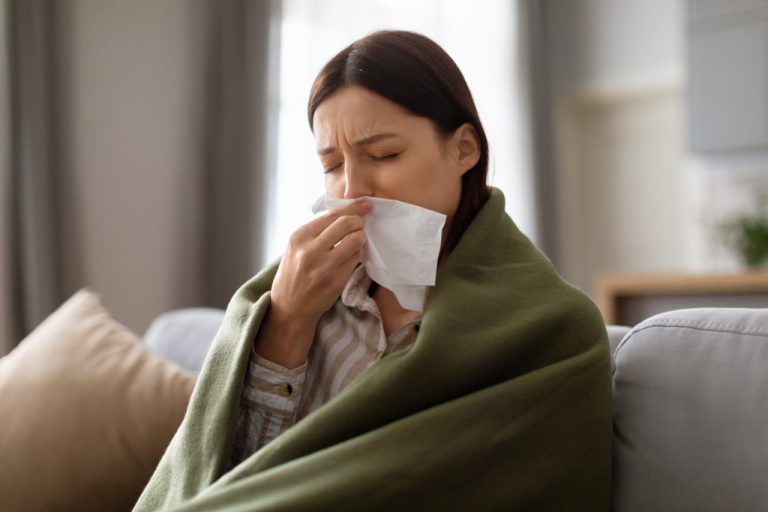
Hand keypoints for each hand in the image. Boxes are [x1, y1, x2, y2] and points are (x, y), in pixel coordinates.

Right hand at [254, 199, 371, 367]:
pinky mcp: (336, 280)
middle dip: (359, 222)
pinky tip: (352, 257)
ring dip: (361, 239)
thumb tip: (345, 212)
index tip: (365, 205)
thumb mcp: (297, 247)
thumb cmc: (294, 274)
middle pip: (347, 223)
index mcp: (299, 236)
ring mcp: (324, 266)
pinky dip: (358, 254)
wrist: (289, 308)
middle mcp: (310, 249)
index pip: (333, 214)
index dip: (353, 207)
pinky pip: (357, 258)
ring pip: (356, 240)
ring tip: (355, 243)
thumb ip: (317, 231)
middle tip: (360, 226)